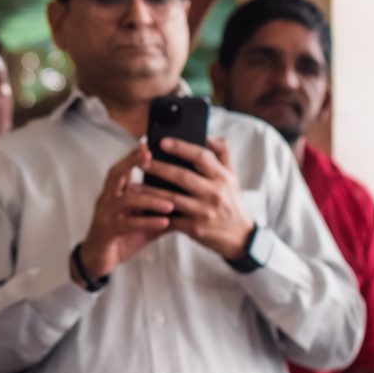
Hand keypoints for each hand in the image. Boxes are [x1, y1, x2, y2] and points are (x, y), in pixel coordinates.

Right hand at [80, 146, 172, 280]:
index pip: (122, 168)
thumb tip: (187, 202)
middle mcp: (107, 200)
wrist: (99, 260)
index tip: (148, 144)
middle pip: (116, 175)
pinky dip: (146, 222)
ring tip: (171, 202)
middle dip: (132, 163)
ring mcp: (105, 215)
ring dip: (149, 199)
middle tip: (150, 156)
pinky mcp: (108, 232)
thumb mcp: (143, 220)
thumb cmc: (122, 236)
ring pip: (126, 200)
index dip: (133, 155)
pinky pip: (127, 224)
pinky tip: (163, 222)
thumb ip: (160, 210)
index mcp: (115, 193)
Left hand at [151, 136, 253, 259]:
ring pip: (172, 199)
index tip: (163, 142)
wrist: (240, 236)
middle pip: (182, 177)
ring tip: (133, 186)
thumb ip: (222, 153)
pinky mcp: (195, 228)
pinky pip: (170, 219)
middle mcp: (213, 193)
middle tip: (141, 162)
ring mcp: (203, 212)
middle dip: (159, 168)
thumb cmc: (231, 202)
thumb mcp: (232, 176)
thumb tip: (208, 136)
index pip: (201, 157)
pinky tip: (141, 208)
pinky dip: (155, 214)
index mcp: (222, 177)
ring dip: (150, 192)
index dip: (181, 147)